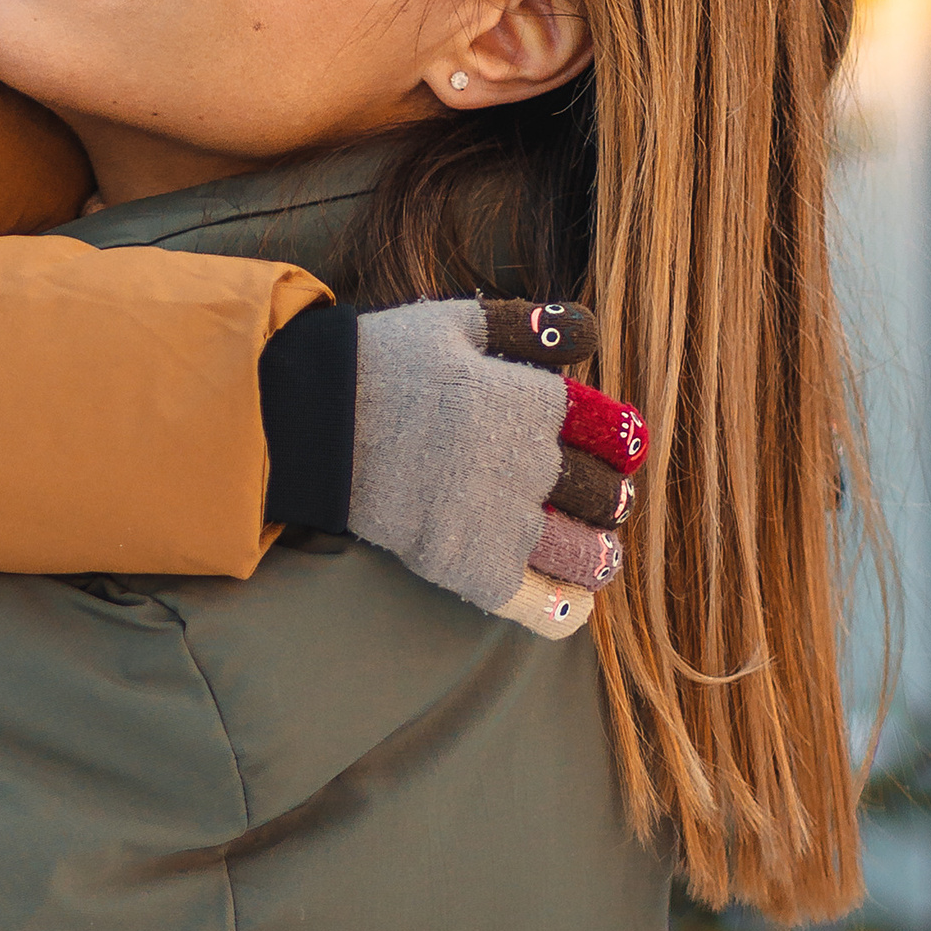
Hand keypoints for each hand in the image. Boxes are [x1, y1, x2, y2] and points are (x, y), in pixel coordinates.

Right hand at [347, 298, 648, 644]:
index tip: (613, 445)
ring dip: (597, 554)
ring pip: (589, 555)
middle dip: (608, 496)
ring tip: (590, 551)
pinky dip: (565, 608)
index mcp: (533, 402)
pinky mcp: (473, 570)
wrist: (312, 423)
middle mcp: (530, 464)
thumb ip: (531, 326)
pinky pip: (547, 607)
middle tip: (595, 499)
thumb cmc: (380, 364)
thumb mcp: (456, 322)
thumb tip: (590, 333)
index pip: (614, 429)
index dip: (618, 439)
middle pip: (607, 494)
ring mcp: (504, 523)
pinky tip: (568, 601)